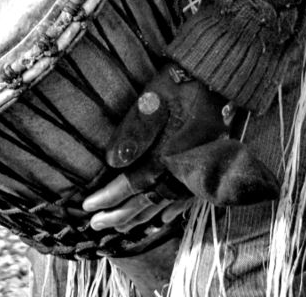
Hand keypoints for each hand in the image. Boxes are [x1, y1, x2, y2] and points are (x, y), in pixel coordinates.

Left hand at [81, 64, 279, 232]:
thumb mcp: (152, 97)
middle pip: (146, 201)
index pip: (131, 184)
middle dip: (119, 215)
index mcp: (166, 154)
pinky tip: (161, 221)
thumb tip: (112, 162)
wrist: (217, 77)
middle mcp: (180, 169)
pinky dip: (171, 212)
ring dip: (141, 217)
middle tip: (95, 225)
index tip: (87, 207)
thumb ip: (135, 130)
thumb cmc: (179, 82)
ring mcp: (194, 171)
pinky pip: (186, 199)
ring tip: (120, 228)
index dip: (108, 198)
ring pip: (164, 204)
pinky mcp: (204, 166)